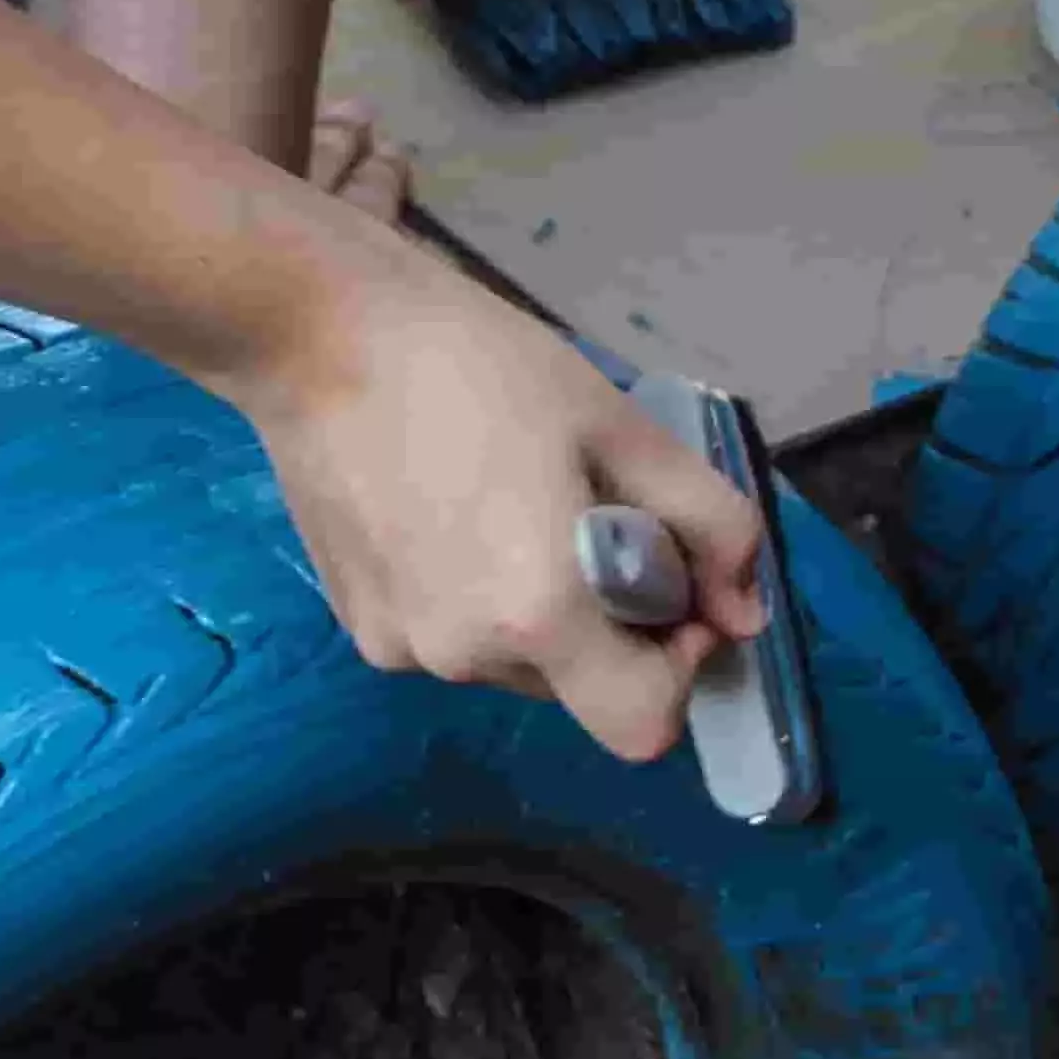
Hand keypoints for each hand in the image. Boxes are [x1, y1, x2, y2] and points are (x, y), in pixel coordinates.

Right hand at [235, 115, 770, 763]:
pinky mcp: (357, 625)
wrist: (315, 331)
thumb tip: (744, 611)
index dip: (678, 669)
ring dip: (538, 609)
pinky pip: (452, 638)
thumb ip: (707, 525)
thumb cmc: (475, 363)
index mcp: (538, 615)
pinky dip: (473, 596)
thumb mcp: (617, 425)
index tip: (664, 586)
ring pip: (514, 664)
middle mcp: (464, 657)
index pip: (644, 727)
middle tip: (585, 513)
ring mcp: (401, 648)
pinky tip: (444, 509)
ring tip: (505, 501)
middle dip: (608, 621)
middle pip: (580, 688)